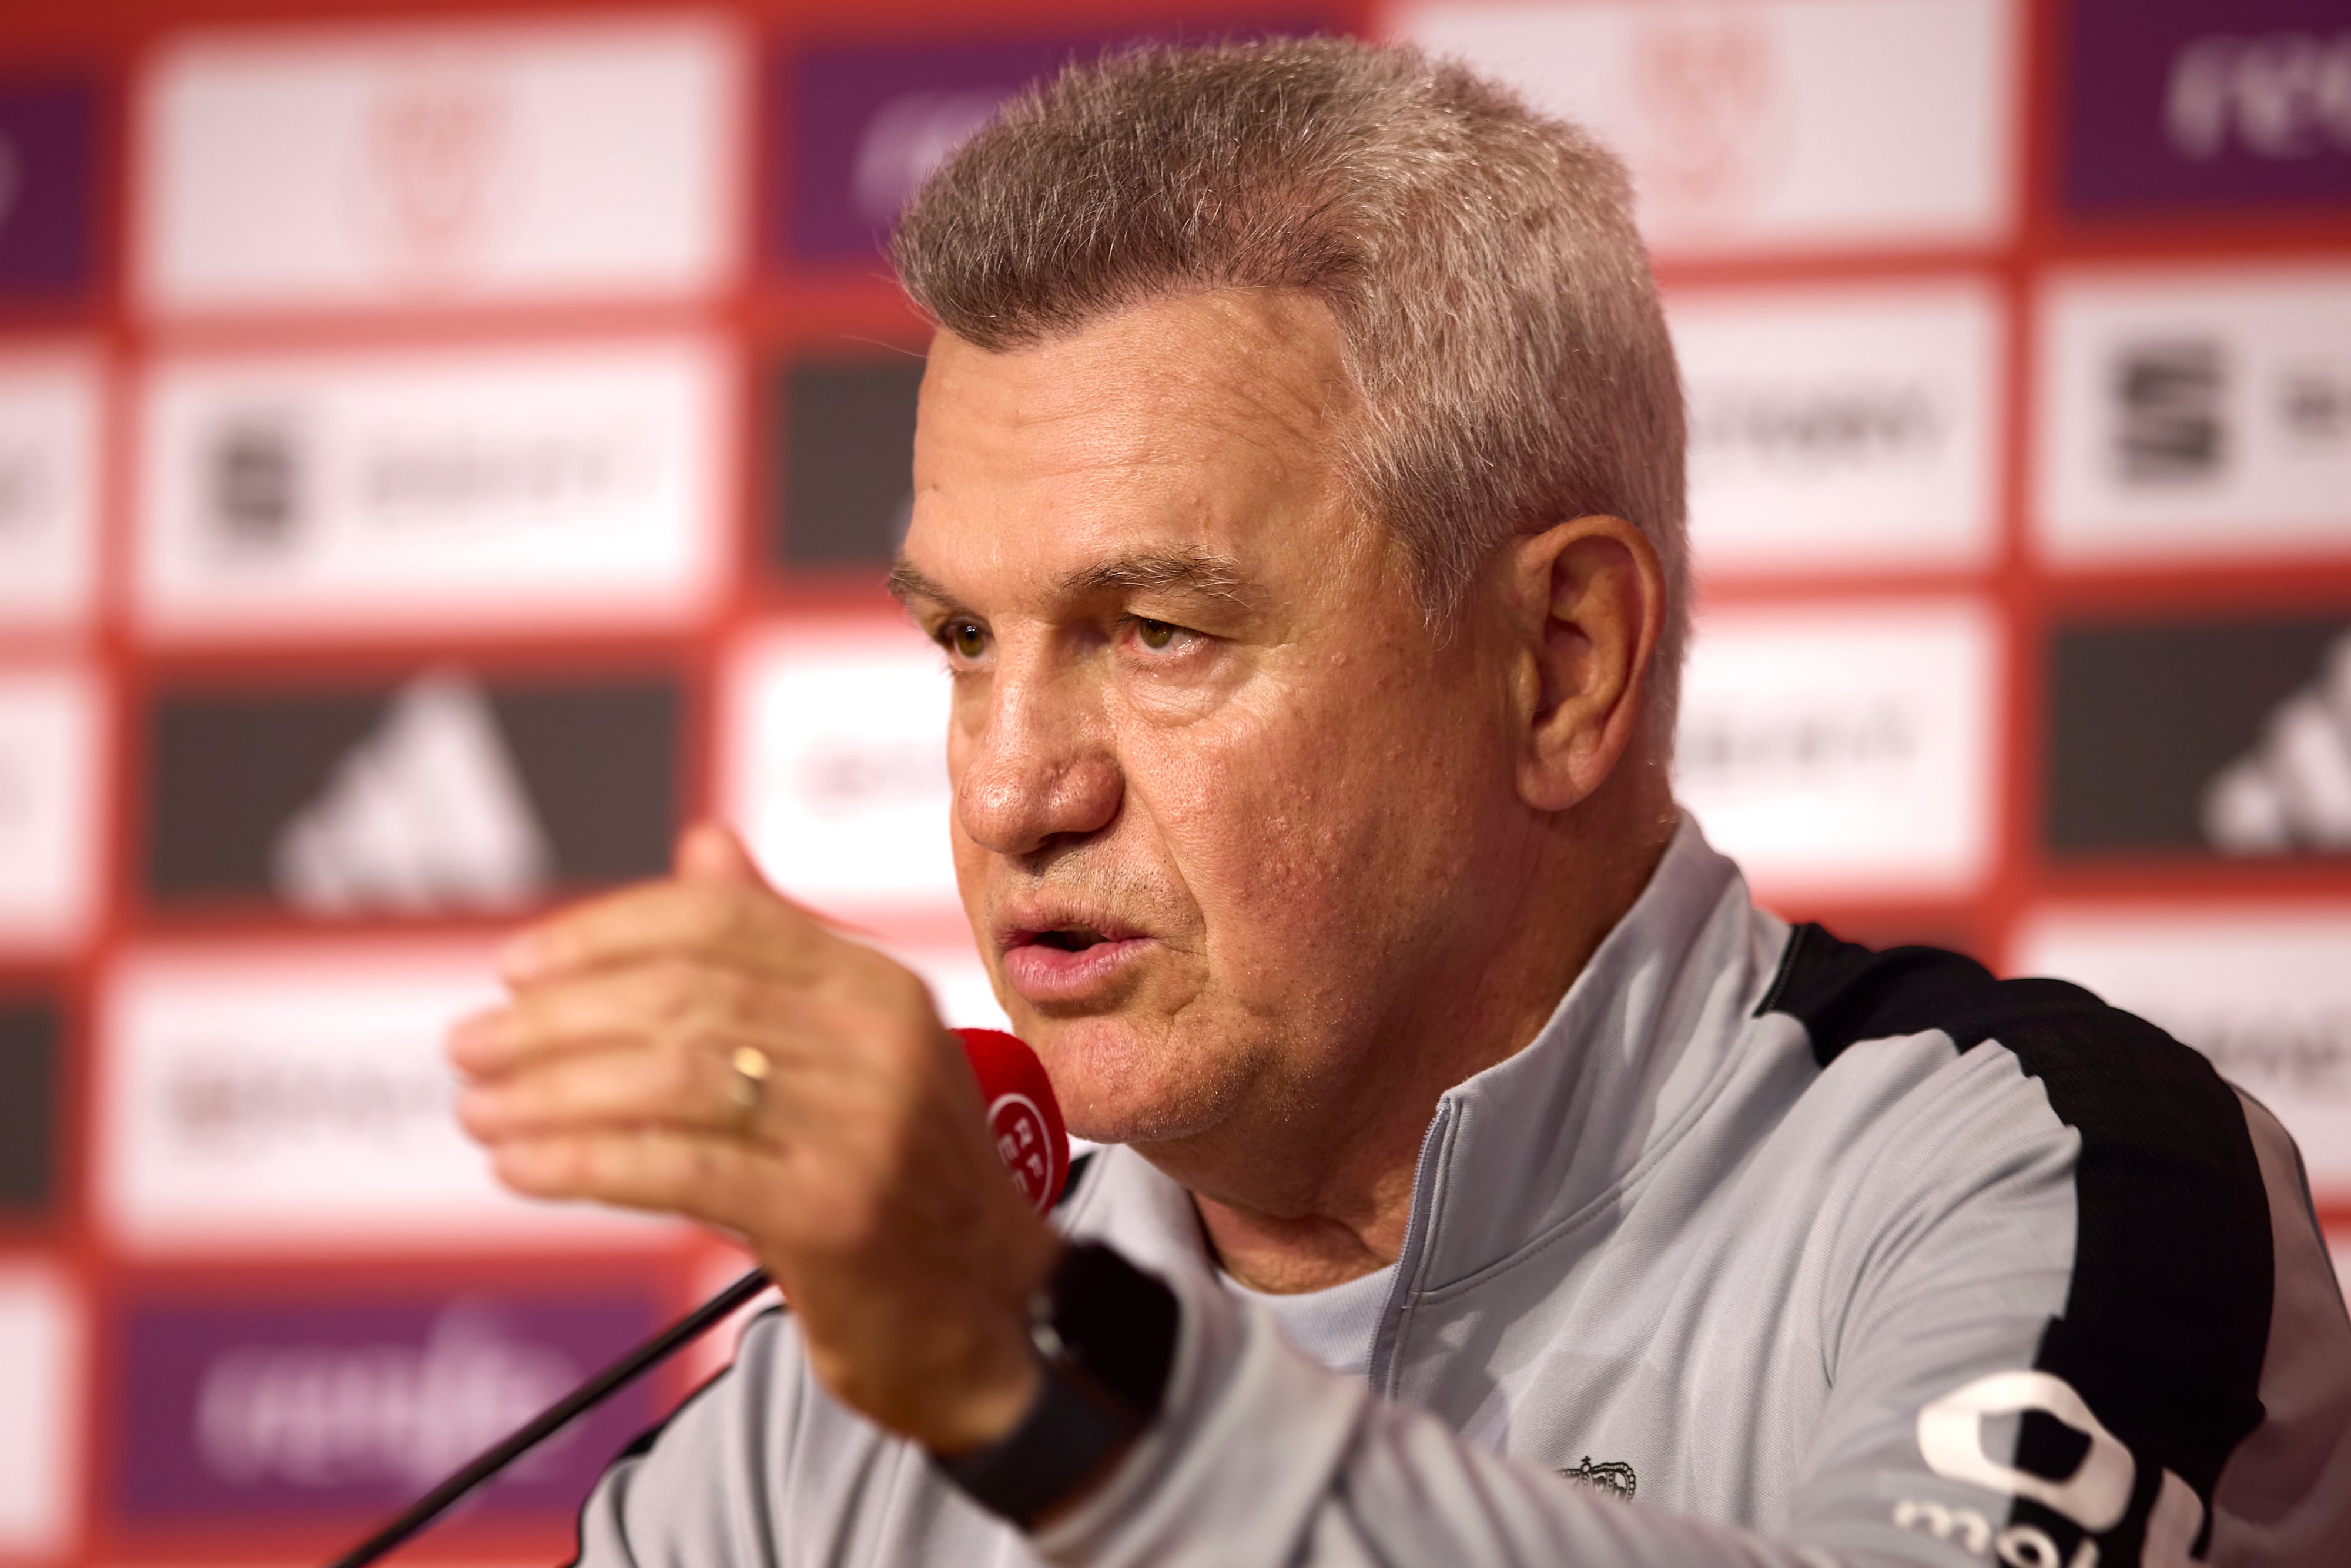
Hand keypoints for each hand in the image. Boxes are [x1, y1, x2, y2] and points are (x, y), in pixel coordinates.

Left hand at [447, 823, 1062, 1452]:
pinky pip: (677, 1168)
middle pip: (684, 996)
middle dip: (554, 1019)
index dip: (605, 934)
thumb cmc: (900, 1180)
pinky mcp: (834, 1213)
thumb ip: (777, 952)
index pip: (722, 921)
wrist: (991, 1314)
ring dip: (551, 1092)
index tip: (516, 969)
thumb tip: (704, 843)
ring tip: (479, 1109)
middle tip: (469, 1046)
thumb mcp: (855, 1051)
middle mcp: (881, 1041)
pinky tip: (521, 1168)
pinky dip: (581, 1163)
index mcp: (879, 986)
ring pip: (671, 1079)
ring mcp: (865, 1127)